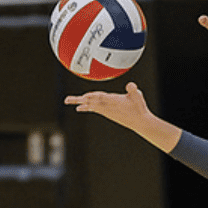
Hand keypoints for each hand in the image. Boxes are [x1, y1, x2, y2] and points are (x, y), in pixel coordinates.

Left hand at [65, 82, 181, 151]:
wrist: (140, 122)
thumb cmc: (139, 108)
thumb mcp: (138, 96)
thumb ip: (133, 89)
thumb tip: (130, 85)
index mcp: (113, 101)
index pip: (100, 97)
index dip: (91, 96)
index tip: (84, 96)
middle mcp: (107, 107)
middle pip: (90, 101)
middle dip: (79, 100)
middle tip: (66, 100)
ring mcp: (106, 111)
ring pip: (90, 105)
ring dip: (80, 103)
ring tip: (70, 102)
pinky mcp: (107, 114)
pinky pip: (94, 109)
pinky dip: (86, 107)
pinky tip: (80, 108)